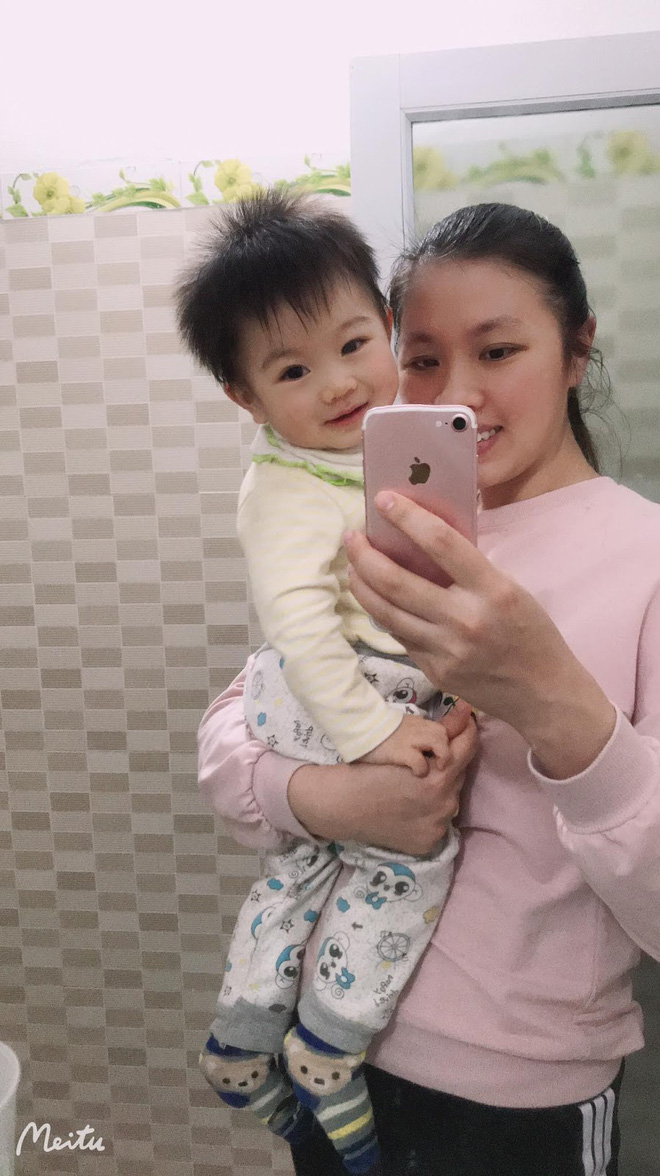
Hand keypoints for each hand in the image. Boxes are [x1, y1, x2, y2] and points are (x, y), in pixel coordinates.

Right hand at [287, 701, 476, 854]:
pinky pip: (441, 821)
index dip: (467, 733)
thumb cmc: (370, 769)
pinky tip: (413, 806)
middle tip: (428, 761)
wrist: (343, 806)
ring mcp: (439, 825)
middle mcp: (446, 804)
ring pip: (451, 798)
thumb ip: (444, 731)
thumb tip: (467, 711)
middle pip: (459, 775)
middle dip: (448, 766)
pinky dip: (431, 811)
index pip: (468, 748)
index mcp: (440, 777)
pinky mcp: (430, 842)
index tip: (463, 725)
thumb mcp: (407, 745)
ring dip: (441, 789)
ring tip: (417, 785)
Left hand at [344, 492, 615, 776]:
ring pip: (386, 612)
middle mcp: (464, 619)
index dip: (407, 517)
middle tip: (350, 536)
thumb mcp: (511, 590)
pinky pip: (400, 636)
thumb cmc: (532, 634)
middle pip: (396, 581)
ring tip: (352, 566)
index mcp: (492, 590)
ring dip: (361, 585)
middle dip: (364, 555)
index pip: (440, 543)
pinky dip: (384, 613)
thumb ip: (470, 570)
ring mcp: (445, 650)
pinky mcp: (434, 671)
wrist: (544, 694)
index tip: (384, 499)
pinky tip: (375, 599)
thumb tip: (425, 542)